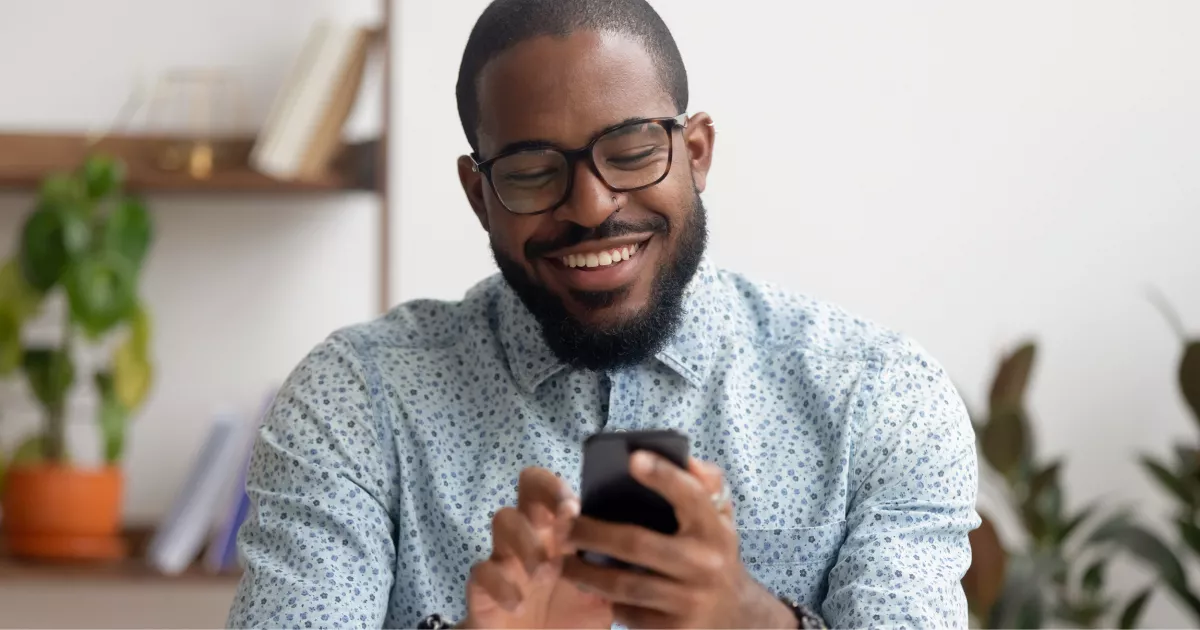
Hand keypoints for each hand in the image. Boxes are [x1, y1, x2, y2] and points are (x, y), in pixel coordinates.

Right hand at [461, 468, 612, 628]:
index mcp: (560, 534)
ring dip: (525, 541)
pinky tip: (518, 604)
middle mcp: (533, 536)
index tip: (575, 509)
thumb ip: (614, 574)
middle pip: (526, 488)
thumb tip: (644, 551)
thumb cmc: (570, 624)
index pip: (554, 489)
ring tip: (543, 573)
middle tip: (556, 523)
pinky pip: (481, 571)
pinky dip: (500, 584)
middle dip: (542, 497)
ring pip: (503, 519)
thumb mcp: (601, 600)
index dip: (559, 489)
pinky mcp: (482, 587)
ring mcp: (505, 559)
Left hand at [562, 454, 795, 628]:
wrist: (736, 616)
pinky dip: (603, 600)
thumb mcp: (720, 517)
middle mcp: (704, 564)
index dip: (663, 476)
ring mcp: (689, 600)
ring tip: (562, 560)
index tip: (633, 458)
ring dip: (584, 572)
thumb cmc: (714, 553)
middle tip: (563, 526)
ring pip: (624, 584)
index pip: (690, 495)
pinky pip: (627, 613)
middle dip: (592, 533)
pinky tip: (585, 587)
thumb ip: (706, 483)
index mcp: (714, 529)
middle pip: (637, 544)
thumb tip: (685, 459)